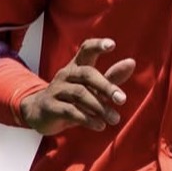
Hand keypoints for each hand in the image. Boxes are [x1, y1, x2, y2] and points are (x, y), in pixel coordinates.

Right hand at [19, 38, 135, 134]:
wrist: (40, 113)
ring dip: (100, 107)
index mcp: (77, 66)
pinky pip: (70, 111)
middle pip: (87, 74)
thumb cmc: (72, 97)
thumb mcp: (92, 87)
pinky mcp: (50, 107)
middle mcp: (66, 74)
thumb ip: (111, 77)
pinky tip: (99, 125)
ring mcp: (56, 90)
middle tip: (122, 99)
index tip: (112, 45)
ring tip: (114, 118)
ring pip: (80, 94)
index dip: (98, 45)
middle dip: (106, 86)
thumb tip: (131, 62)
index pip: (86, 49)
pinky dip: (87, 119)